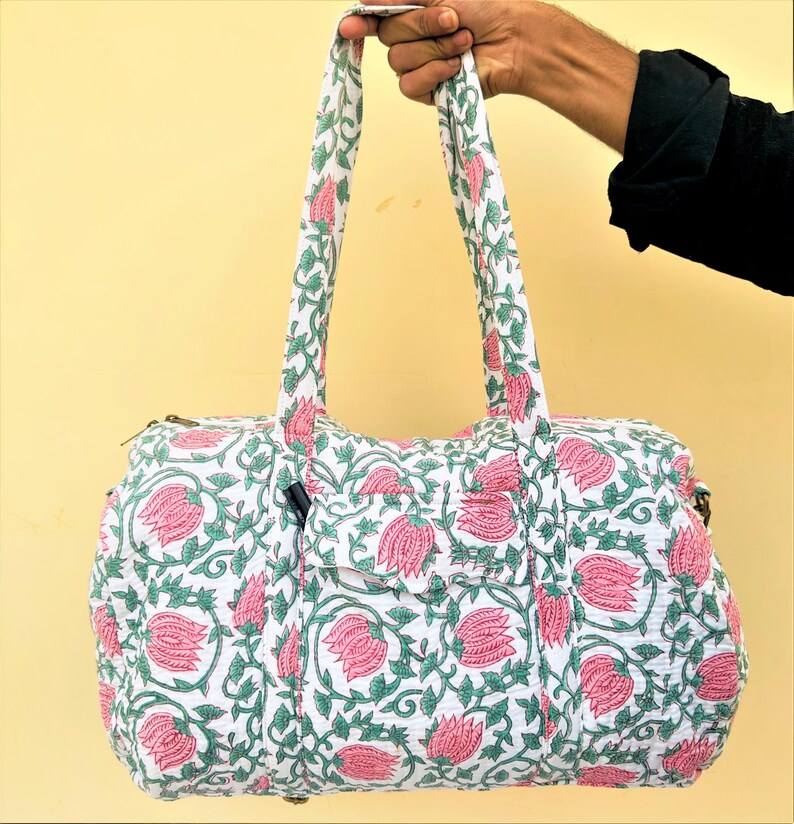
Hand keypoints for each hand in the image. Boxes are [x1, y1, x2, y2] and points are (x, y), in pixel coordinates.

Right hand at [338, 0, 534, 102]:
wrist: (515, 40)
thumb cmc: (486, 8)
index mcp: (410, 12)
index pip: (373, 18)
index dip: (359, 23)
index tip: (349, 27)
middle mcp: (410, 39)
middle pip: (388, 36)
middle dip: (421, 25)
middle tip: (452, 19)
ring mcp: (419, 66)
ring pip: (399, 61)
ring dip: (435, 48)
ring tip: (464, 42)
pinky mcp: (429, 92)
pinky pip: (411, 85)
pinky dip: (435, 73)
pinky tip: (456, 67)